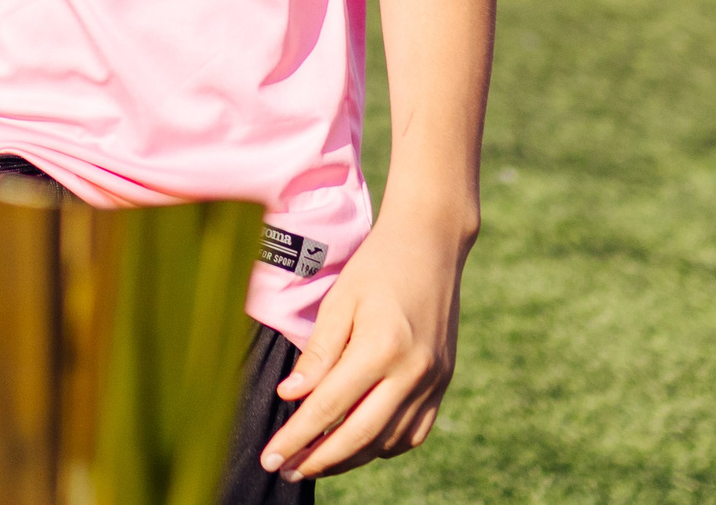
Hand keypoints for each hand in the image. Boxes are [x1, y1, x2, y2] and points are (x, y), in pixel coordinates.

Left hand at [260, 212, 468, 480]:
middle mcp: (413, 372)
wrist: (431, 246)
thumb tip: (291, 397)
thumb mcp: (338, 302)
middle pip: (360, 435)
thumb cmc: (375, 267)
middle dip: (321, 459)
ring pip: (389, 440)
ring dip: (352, 456)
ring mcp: (434, 381)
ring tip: (316, 458)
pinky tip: (359, 442)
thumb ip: (317, 354)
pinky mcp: (444, 382)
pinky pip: (414, 431)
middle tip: (288, 470)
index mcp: (381, 348)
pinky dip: (384, 444)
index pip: (328, 407)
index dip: (297, 436)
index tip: (271, 457)